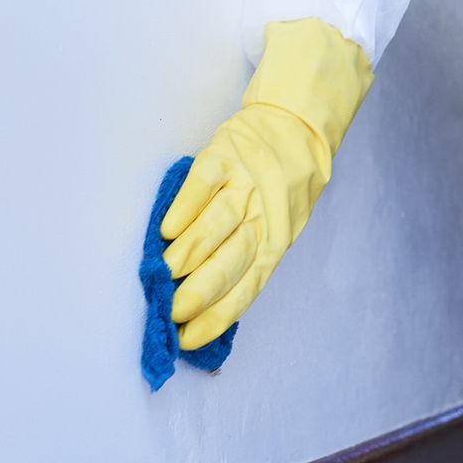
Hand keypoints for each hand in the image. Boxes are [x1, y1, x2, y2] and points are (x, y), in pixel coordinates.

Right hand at [161, 19, 371, 349]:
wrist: (295, 124)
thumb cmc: (281, 186)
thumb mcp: (279, 224)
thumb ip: (249, 256)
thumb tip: (206, 304)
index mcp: (276, 239)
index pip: (249, 285)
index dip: (220, 314)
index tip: (190, 338)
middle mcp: (263, 214)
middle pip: (233, 258)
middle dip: (203, 289)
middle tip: (174, 311)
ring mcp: (245, 183)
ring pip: (218, 224)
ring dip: (190, 252)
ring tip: (166, 273)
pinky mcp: (225, 154)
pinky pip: (203, 185)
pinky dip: (185, 209)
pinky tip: (167, 231)